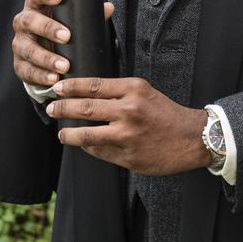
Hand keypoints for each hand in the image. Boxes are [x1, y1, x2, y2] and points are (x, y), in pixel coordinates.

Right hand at [11, 0, 114, 87]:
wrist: (42, 54)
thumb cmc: (60, 29)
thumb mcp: (70, 20)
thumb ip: (87, 14)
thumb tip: (108, 7)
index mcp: (35, 6)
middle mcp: (23, 23)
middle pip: (29, 21)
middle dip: (48, 28)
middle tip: (66, 36)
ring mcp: (19, 44)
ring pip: (29, 49)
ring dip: (47, 58)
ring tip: (64, 66)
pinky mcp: (19, 64)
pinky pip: (27, 70)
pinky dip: (41, 75)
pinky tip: (54, 79)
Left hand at [45, 76, 212, 174]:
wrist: (191, 138)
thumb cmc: (166, 113)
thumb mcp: (145, 92)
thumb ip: (119, 93)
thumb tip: (87, 95)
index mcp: (133, 89)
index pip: (93, 85)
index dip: (71, 87)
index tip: (57, 87)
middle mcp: (128, 110)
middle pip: (84, 108)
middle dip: (62, 108)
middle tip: (51, 108)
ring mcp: (126, 135)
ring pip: (86, 134)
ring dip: (68, 134)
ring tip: (61, 133)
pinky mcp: (127, 156)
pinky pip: (98, 151)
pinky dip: (87, 147)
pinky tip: (83, 145)